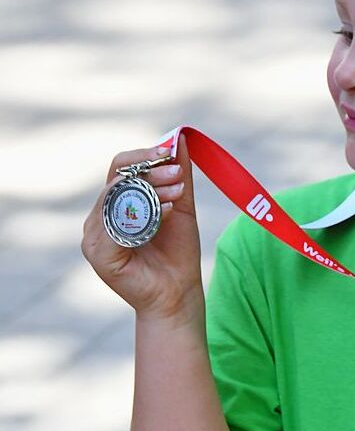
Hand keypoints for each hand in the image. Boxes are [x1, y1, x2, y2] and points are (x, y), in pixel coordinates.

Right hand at [82, 136, 203, 319]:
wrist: (180, 292)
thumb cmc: (178, 251)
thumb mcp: (182, 207)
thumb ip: (180, 176)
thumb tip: (178, 138)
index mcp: (115, 203)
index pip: (121, 166)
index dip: (144, 155)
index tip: (170, 152)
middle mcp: (100, 217)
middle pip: (117, 179)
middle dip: (151, 172)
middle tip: (178, 174)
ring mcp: (95, 236)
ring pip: (116, 199)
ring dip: (151, 191)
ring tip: (177, 194)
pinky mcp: (99, 255)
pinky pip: (116, 227)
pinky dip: (143, 215)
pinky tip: (166, 212)